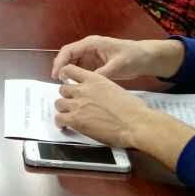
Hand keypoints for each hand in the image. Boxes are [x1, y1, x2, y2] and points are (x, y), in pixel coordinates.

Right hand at [51, 36, 186, 81]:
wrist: (145, 58)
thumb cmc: (132, 57)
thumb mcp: (118, 65)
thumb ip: (102, 73)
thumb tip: (88, 83)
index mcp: (92, 44)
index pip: (69, 50)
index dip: (60, 62)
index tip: (56, 75)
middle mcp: (88, 49)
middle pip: (68, 57)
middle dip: (61, 68)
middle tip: (58, 83)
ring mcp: (91, 57)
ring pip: (72, 64)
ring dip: (67, 74)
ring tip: (65, 87)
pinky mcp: (94, 64)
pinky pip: (80, 70)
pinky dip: (76, 77)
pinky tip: (75, 87)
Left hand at [54, 64, 194, 167]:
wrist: (135, 123)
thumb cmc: (133, 109)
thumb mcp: (116, 90)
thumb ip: (102, 90)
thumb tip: (99, 96)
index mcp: (95, 79)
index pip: (70, 70)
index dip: (65, 75)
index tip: (65, 80)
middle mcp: (83, 89)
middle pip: (63, 89)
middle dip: (67, 96)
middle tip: (73, 103)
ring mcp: (78, 104)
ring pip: (58, 103)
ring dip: (63, 109)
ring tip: (69, 114)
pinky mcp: (76, 120)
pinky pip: (59, 118)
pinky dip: (60, 122)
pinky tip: (65, 125)